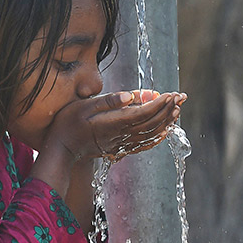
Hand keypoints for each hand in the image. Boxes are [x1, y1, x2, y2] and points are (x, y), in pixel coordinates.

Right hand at [46, 90, 186, 162]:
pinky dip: (157, 137)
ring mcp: (121, 144)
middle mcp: (121, 135)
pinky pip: (144, 144)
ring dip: (166, 122)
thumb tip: (131, 95)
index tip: (172, 94)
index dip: (160, 103)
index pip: (144, 112)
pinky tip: (165, 131)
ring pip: (151, 133)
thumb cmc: (69, 122)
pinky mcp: (119, 149)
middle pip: (151, 123)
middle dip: (168, 109)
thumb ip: (109, 101)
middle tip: (181, 97)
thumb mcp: (85, 105)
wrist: (61, 148)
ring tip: (177, 110)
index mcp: (114, 122)